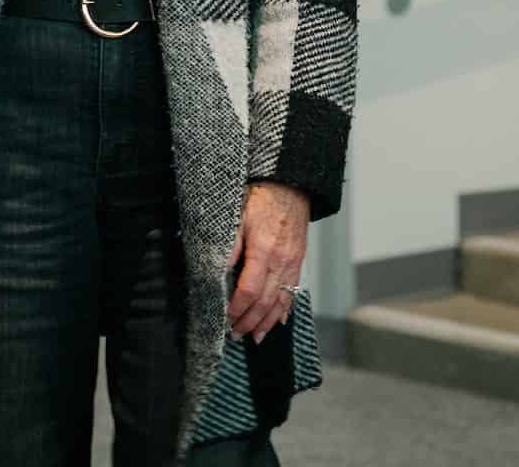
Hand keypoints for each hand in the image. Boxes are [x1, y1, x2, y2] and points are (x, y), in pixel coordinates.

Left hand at [227, 181, 309, 343]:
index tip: (225, 317)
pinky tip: (279, 321)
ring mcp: (293, 262)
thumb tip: (220, 270)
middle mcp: (282, 260)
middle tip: (236, 335)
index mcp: (264, 250)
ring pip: (281, 299)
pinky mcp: (298, 260)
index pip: (250, 289)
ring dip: (268, 321)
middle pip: (266, 300)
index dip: (237, 307)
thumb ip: (230, 244)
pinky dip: (285, 308)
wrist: (290, 182)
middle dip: (250, 321)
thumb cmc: (261, 195)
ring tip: (255, 337)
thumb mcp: (238, 215)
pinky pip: (293, 289)